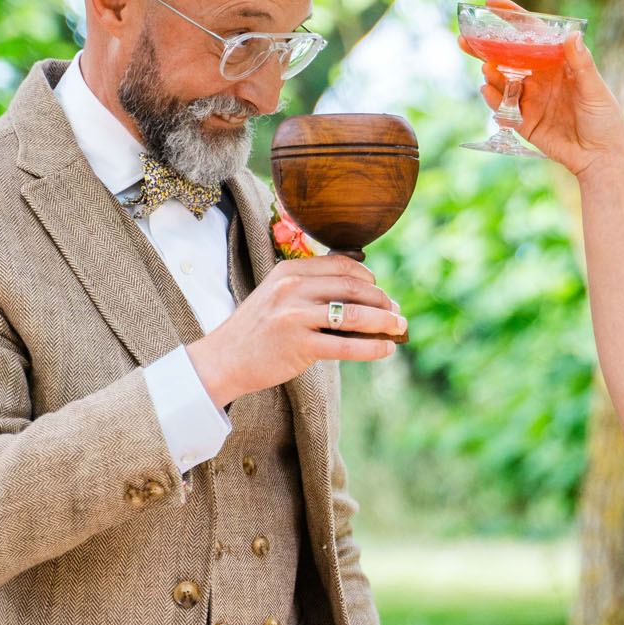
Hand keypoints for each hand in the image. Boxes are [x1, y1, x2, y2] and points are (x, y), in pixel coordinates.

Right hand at [186, 255, 404, 405]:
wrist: (224, 359)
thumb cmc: (258, 329)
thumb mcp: (278, 295)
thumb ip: (311, 288)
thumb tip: (362, 294)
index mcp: (290, 270)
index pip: (342, 265)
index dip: (369, 278)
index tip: (381, 291)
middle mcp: (293, 288)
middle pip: (354, 288)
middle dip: (383, 301)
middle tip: (397, 313)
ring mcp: (295, 316)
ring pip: (354, 315)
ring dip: (385, 322)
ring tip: (399, 329)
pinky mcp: (298, 345)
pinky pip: (346, 346)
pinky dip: (372, 347)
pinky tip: (386, 349)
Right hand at [462, 0, 623, 178]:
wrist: (601, 158)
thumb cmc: (605, 119)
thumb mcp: (595, 89)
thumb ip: (582, 64)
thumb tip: (571, 34)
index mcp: (558, 63)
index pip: (532, 35)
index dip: (512, 18)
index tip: (491, 3)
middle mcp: (541, 78)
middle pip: (509, 57)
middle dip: (486, 47)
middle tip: (465, 38)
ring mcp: (531, 99)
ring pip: (503, 81)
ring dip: (492, 74)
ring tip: (487, 70)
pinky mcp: (524, 122)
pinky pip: (503, 108)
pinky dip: (493, 99)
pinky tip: (488, 91)